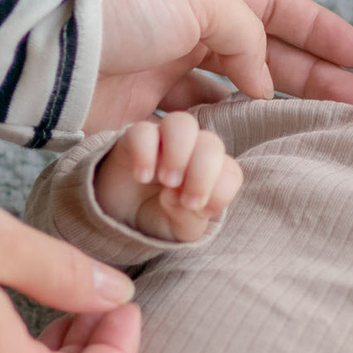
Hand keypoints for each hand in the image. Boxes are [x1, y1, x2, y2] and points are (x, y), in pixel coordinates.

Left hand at [88, 0, 352, 130]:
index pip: (272, 3)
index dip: (316, 28)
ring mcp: (159, 70)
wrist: (45, 36)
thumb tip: (262, 83)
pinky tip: (255, 147)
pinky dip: (223, 136)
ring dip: (272, 110)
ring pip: (230, 94)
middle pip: (260, 52)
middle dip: (309, 77)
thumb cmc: (125, 0)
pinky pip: (191, 128)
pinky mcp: (135, 113)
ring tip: (316, 129)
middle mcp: (183, 24)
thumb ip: (247, 35)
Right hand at [94, 112, 244, 241]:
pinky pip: (143, 130)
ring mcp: (164, 140)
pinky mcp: (134, 137)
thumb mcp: (179, 229)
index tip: (198, 210)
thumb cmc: (159, 217)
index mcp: (212, 173)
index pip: (231, 172)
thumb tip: (178, 196)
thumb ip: (189, 218)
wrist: (122, 215)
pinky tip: (141, 176)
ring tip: (166, 182)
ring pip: (182, 123)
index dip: (220, 191)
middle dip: (202, 173)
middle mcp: (193, 150)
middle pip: (211, 143)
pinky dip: (145, 153)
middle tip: (184, 200)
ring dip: (179, 153)